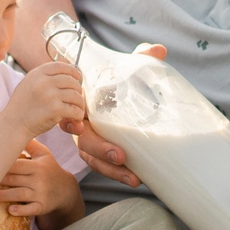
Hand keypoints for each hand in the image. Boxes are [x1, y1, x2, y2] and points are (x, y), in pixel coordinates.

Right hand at [0, 60, 84, 138]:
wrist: (13, 125)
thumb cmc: (21, 107)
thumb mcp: (28, 84)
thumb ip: (43, 77)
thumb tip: (65, 72)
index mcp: (37, 74)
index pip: (61, 66)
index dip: (73, 71)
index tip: (78, 78)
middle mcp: (43, 82)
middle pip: (71, 81)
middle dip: (78, 90)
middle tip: (77, 98)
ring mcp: (50, 95)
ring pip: (76, 95)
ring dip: (80, 104)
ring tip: (78, 109)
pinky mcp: (55, 109)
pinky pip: (75, 110)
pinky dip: (78, 114)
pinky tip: (75, 118)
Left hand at [0, 145, 79, 219]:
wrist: (65, 190)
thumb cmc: (50, 169)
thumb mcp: (44, 155)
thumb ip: (30, 144)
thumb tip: (15, 127)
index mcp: (37, 166)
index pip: (17, 165)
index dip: (2, 166)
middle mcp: (39, 180)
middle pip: (14, 180)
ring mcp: (41, 194)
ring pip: (19, 195)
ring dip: (2, 196)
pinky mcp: (42, 207)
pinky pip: (31, 210)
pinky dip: (21, 210)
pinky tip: (10, 210)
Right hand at [60, 42, 165, 188]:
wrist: (110, 94)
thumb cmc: (114, 81)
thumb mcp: (124, 69)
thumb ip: (139, 59)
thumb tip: (159, 50)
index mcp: (83, 106)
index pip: (70, 115)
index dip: (70, 122)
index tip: (77, 125)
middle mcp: (83, 126)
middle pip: (84, 143)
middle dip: (101, 151)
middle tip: (120, 156)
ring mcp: (92, 142)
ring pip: (95, 161)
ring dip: (113, 171)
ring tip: (134, 179)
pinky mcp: (104, 155)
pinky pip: (107, 168)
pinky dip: (120, 174)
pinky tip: (139, 179)